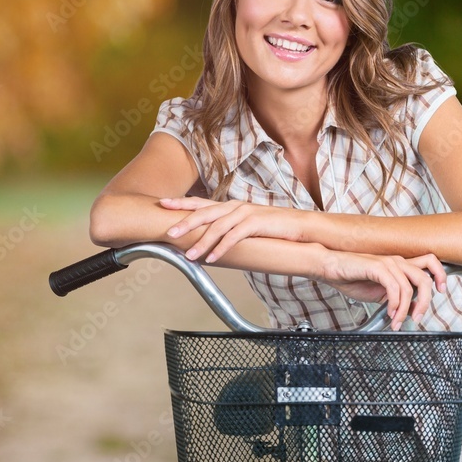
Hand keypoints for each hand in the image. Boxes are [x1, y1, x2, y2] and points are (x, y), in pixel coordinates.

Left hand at [160, 198, 305, 262]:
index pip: (200, 202)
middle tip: (168, 233)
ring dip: (202, 243)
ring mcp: (245, 213)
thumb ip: (226, 229)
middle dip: (184, 223)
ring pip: (217, 227)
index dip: (181, 203)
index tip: (162, 203)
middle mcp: (234, 206)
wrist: (298, 225)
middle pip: (204, 213)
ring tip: (189, 256)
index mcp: (229, 206)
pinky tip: (212, 258)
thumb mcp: (244, 226)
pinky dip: (222, 248)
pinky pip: (235, 237)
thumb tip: (207, 241)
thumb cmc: (269, 228)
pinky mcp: (256, 223)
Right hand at [318, 251, 445, 329]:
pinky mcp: (377, 268)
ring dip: (406, 308)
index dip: (441, 275)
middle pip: (425, 278)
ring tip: (398, 320)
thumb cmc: (350, 278)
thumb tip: (407, 309)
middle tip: (418, 317)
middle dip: (425, 301)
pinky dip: (395, 304)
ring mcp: (387, 263)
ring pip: (411, 286)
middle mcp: (397, 261)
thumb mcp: (378, 291)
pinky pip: (395, 288)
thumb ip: (395, 296)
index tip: (440, 291)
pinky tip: (389, 311)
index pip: (430, 262)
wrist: (330, 268)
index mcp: (399, 265)